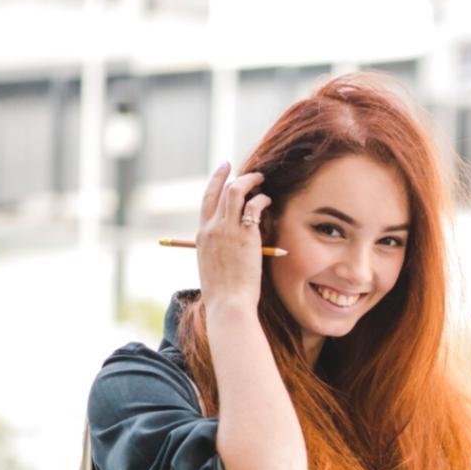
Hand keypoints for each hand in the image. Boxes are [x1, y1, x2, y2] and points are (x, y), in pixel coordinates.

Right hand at [195, 161, 270, 310]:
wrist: (228, 302)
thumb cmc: (224, 292)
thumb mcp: (213, 266)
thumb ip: (218, 250)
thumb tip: (230, 244)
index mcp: (202, 235)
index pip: (207, 200)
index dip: (215, 182)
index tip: (223, 170)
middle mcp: (211, 228)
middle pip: (219, 190)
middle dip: (230, 174)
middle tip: (241, 167)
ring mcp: (227, 229)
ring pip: (236, 191)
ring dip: (250, 181)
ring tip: (261, 179)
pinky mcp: (245, 234)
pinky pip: (253, 206)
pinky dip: (261, 199)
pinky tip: (268, 201)